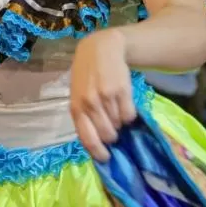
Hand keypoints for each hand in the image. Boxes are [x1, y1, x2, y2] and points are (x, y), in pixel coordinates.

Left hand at [70, 29, 136, 161]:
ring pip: (119, 125)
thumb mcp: (77, 94)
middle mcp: (90, 104)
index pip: (87, 138)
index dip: (98, 152)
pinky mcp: (122, 90)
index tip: (106, 158)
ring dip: (120, 122)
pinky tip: (124, 103)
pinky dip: (129, 114)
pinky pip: (129, 115)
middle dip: (111, 136)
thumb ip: (83, 115)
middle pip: (107, 135)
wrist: (100, 48)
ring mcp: (106, 97)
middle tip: (113, 128)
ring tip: (115, 109)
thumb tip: (95, 141)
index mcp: (76, 107)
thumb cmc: (86, 74)